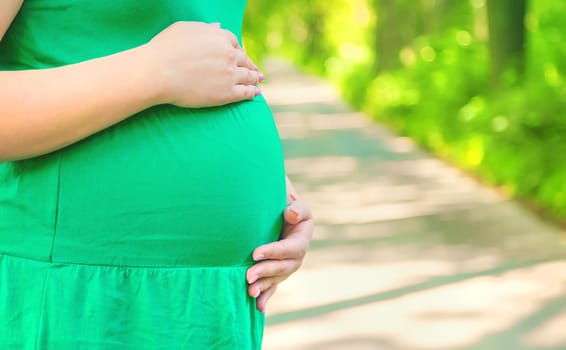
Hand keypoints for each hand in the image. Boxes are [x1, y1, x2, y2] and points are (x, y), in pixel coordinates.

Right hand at [144, 21, 262, 107]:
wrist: (158, 73)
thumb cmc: (165, 49)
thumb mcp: (184, 29)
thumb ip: (205, 29)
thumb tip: (218, 26)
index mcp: (219, 37)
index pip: (234, 43)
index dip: (237, 49)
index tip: (239, 55)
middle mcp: (228, 54)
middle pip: (244, 59)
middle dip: (250, 64)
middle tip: (254, 69)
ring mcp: (230, 74)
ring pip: (249, 76)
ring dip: (255, 78)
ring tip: (258, 80)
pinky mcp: (227, 93)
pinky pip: (246, 92)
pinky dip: (253, 92)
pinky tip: (256, 93)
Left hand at [246, 178, 313, 311]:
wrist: (276, 207)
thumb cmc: (282, 200)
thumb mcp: (291, 199)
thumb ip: (294, 207)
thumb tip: (291, 215)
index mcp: (302, 235)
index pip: (291, 247)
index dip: (274, 251)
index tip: (255, 253)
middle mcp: (297, 253)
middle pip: (285, 267)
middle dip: (267, 271)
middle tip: (248, 275)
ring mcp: (287, 264)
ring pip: (278, 278)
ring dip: (265, 286)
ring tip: (250, 292)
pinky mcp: (277, 270)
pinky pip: (274, 285)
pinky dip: (266, 295)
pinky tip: (258, 307)